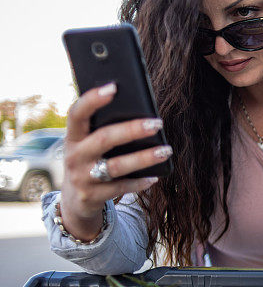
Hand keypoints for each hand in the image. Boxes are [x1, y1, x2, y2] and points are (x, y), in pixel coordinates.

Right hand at [59, 83, 171, 239]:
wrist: (76, 199)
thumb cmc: (91, 161)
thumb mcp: (88, 144)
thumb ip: (103, 129)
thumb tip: (140, 111)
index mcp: (73, 137)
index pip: (77, 114)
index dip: (92, 100)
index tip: (114, 87)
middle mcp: (75, 156)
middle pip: (104, 139)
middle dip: (132, 130)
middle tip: (157, 123)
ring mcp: (83, 177)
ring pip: (116, 166)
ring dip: (144, 158)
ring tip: (166, 150)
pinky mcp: (93, 196)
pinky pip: (121, 187)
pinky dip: (140, 182)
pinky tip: (155, 177)